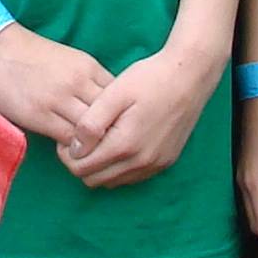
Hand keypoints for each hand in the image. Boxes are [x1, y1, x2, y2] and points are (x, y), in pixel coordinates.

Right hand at [0, 24, 112, 152]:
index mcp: (88, 66)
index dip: (120, 115)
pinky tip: (71, 151)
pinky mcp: (40, 115)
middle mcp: (79, 82)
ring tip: (91, 153)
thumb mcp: (66, 60)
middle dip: (112, 133)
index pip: (119, 97)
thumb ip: (85, 81)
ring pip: (92, 131)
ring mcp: (60, 99)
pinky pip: (69, 140)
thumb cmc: (26, 53)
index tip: (116, 127)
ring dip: (93, 145)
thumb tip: (101, 107)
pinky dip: (74, 149)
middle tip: (110, 147)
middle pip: (111, 116)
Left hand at [69, 42, 220, 189]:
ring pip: (113, 182)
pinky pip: (132, 177)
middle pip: (94, 180)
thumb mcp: (113, 94)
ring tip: (100, 139)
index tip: (69, 136)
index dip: (67, 155)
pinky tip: (120, 143)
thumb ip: (90, 124)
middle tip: (82, 138)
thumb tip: (74, 150)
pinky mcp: (165, 162)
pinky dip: (119, 167)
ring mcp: (156, 164)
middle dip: (82, 163)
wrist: (190, 76)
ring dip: (101, 167)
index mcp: (124, 145)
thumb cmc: (149, 79)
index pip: (81, 169)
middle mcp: (141, 162)